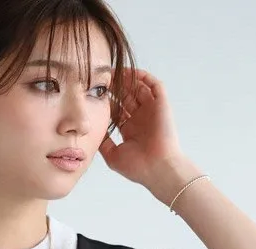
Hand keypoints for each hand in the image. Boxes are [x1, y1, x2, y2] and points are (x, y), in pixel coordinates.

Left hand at [98, 68, 184, 187]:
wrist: (158, 169)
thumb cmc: (138, 167)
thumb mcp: (112, 155)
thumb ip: (103, 142)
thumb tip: (93, 130)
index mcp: (130, 130)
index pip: (116, 109)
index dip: (106, 101)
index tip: (93, 94)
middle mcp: (141, 118)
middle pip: (126, 96)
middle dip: (114, 87)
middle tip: (101, 78)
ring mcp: (152, 111)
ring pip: (138, 88)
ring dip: (127, 79)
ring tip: (112, 72)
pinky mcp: (162, 105)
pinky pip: (154, 85)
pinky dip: (143, 77)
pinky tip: (130, 73)